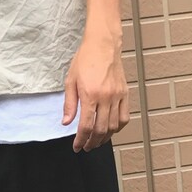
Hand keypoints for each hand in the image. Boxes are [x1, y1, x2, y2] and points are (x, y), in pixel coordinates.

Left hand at [61, 32, 130, 151]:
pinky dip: (118, 128)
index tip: (77, 146)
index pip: (86, 126)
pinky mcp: (124, 94)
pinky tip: (110, 130)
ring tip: (97, 141)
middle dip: (92, 142)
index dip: (80, 140)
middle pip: (100, 130)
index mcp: (90, 95)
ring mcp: (117, 96)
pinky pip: (124, 117)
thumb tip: (66, 122)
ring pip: (113, 126)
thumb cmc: (85, 60)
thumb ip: (69, 104)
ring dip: (105, 138)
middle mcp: (105, 97)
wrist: (102, 45)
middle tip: (86, 146)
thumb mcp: (70, 81)